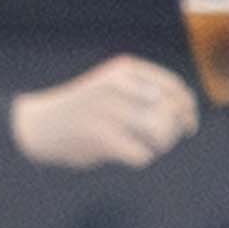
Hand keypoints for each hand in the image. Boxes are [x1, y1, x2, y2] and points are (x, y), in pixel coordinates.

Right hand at [10, 55, 200, 167]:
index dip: (188, 109)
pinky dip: (138, 158)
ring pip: (162, 134)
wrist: (39, 126)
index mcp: (125, 70)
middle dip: (173, 132)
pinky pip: (143, 155)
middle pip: (172, 114)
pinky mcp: (102, 137)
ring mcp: (109, 111)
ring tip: (140, 144)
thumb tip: (190, 118)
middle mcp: (118, 86)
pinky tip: (121, 152)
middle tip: (159, 139)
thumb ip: (152, 94)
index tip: (188, 124)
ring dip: (158, 146)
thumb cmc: (88, 109)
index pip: (176, 89)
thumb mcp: (116, 88)